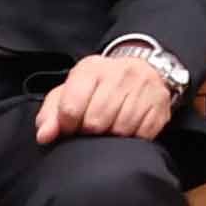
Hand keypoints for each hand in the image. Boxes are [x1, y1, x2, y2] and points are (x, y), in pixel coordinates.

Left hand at [38, 48, 177, 141]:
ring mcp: (143, 87)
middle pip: (95, 122)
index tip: (70, 127)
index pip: (71, 107)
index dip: (66, 126)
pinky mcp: (160, 103)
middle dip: (90, 131)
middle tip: (92, 127)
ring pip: (120, 129)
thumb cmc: (100, 86)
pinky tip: (128, 128)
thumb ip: (51, 113)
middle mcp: (119, 73)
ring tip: (110, 127)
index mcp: (91, 68)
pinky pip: (142, 134)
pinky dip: (133, 137)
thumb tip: (45, 136)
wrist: (142, 69)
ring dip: (112, 136)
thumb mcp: (71, 91)